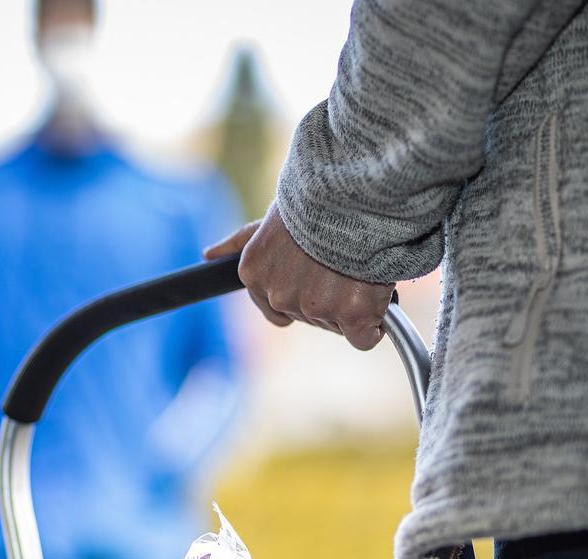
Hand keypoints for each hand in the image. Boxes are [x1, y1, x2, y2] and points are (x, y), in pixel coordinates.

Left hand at [204, 204, 394, 350]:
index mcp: (254, 274)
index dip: (303, 291)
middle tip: (343, 263)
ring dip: (352, 303)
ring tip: (359, 265)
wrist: (351, 194)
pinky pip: (364, 337)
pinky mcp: (352, 317)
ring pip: (338, 323)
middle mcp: (279, 296)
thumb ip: (242, 241)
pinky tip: (378, 297)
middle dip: (329, 296)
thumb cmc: (312, 200)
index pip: (277, 308)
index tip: (318, 273)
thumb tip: (209, 255)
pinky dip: (374, 324)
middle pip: (310, 315)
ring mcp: (315, 308)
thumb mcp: (270, 220)